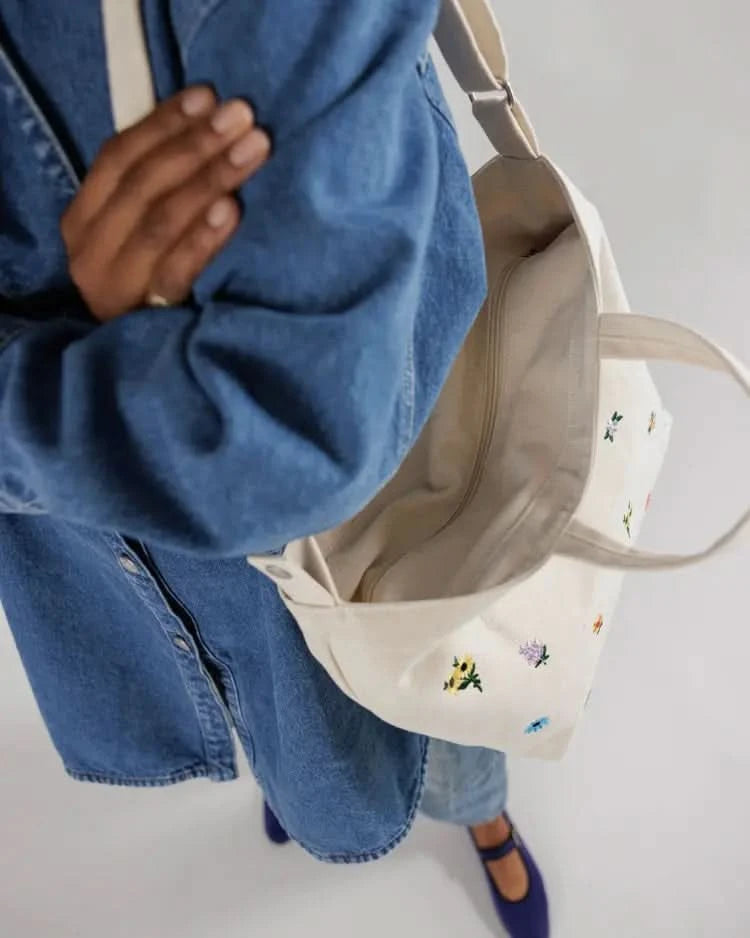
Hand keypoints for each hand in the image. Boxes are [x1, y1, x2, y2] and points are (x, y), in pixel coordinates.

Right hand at [61, 85, 270, 321]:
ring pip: (160, 220)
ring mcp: (116, 286)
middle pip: (143, 184)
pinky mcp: (147, 317)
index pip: (118, 157)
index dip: (163, 123)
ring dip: (211, 178)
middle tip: (243, 117)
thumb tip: (207, 124)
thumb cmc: (148, 285)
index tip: (208, 96)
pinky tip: (232, 208)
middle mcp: (89, 251)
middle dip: (196, 145)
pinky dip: (205, 237)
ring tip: (254, 149)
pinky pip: (177, 270)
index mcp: (83, 220)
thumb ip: (153, 191)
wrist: (143, 366)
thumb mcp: (135, 235)